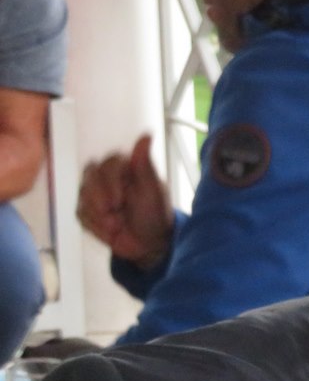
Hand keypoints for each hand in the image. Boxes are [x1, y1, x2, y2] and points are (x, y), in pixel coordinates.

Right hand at [77, 134, 174, 268]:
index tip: (120, 200)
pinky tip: (110, 230)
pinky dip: (96, 226)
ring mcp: (94, 193)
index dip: (110, 183)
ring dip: (100, 215)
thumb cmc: (155, 214)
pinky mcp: (87, 210)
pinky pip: (81, 213)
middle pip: (90, 177)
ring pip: (83, 195)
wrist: (149, 243)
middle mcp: (106, 177)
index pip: (107, 164)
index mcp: (124, 168)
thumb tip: (145, 137)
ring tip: (118, 225)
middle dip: (101, 199)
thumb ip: (145, 164)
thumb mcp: (153, 190)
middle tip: (116, 213)